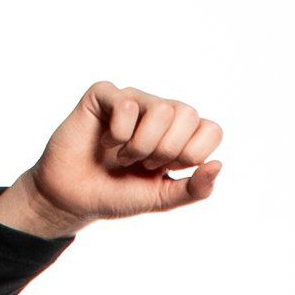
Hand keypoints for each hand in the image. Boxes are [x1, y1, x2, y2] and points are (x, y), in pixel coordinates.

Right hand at [0, 81, 222, 237]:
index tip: (168, 169)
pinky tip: (106, 142)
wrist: (76, 198)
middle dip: (167, 150)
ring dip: (141, 146)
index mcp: (179, 134)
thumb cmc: (118, 195)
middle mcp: (159, 111)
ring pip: (161, 109)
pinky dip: (119, 134)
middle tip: (144, 163)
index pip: (211, 129)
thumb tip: (218, 165)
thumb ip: (194, 188)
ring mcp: (132, 101)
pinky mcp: (103, 95)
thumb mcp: (162, 198)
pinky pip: (125, 105)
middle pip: (188, 114)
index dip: (191, 155)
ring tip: (124, 156)